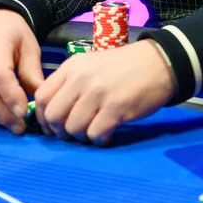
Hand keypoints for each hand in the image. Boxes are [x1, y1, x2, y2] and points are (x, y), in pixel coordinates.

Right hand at [0, 9, 44, 133]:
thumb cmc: (14, 34)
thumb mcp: (29, 46)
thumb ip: (32, 71)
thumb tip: (41, 99)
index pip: (0, 74)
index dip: (11, 95)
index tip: (25, 112)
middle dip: (2, 114)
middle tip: (20, 128)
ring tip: (14, 125)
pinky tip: (1, 117)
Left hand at [34, 40, 175, 142]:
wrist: (160, 62)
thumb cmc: (125, 66)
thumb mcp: (91, 66)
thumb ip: (71, 84)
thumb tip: (52, 115)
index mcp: (72, 66)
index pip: (41, 96)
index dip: (43, 118)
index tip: (53, 127)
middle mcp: (81, 78)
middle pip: (53, 116)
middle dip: (61, 131)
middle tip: (75, 132)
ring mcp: (98, 93)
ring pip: (73, 128)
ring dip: (82, 136)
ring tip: (96, 129)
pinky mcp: (116, 108)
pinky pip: (95, 135)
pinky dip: (100, 140)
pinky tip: (109, 132)